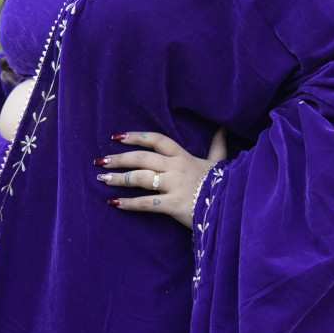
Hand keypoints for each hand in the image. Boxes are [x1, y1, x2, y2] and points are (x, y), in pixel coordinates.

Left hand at [96, 127, 227, 229]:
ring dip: (118, 178)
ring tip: (103, 179)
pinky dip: (129, 204)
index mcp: (184, 156)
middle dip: (120, 158)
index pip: (157, 140)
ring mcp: (174, 186)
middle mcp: (176, 168)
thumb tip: (222, 128)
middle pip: (142, 158)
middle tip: (101, 160)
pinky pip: (146, 203)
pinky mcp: (172, 204)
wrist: (232, 205)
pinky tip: (115, 203)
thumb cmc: (223, 184)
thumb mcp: (219, 162)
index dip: (136, 137)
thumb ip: (217, 145)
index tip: (118, 137)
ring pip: (140, 178)